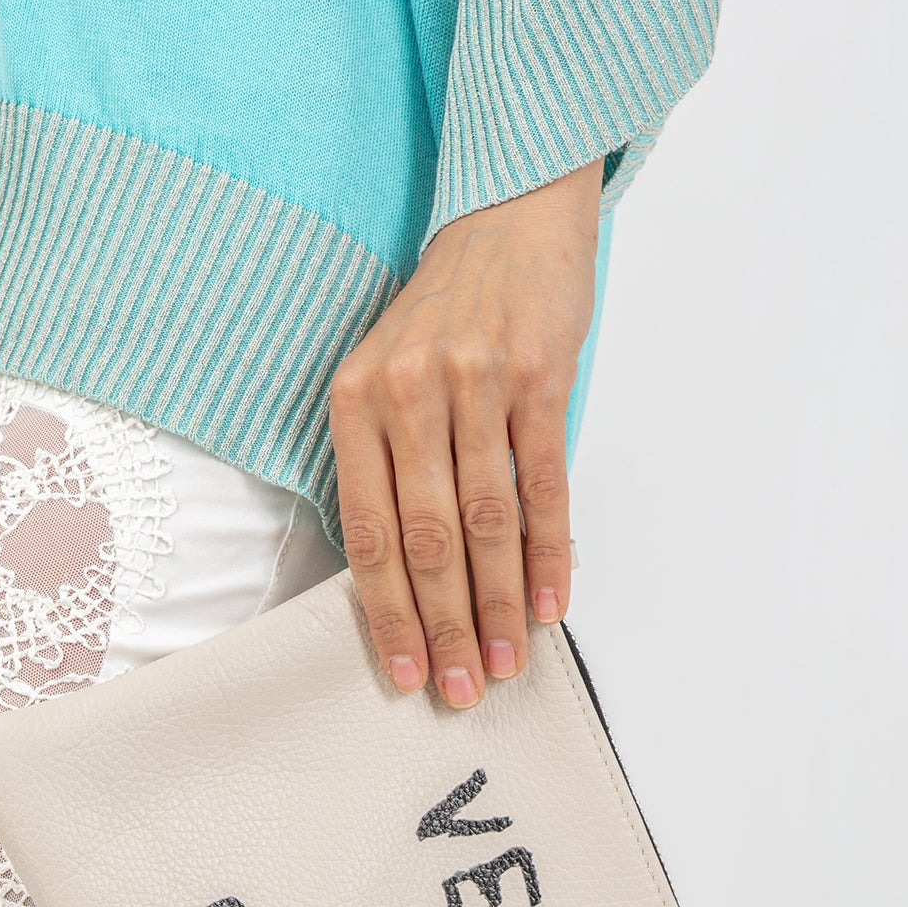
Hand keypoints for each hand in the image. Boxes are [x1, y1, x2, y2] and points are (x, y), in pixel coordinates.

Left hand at [329, 158, 602, 707]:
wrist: (506, 217)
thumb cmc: (443, 314)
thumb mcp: (386, 376)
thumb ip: (385, 465)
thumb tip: (403, 579)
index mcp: (354, 403)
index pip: (369, 532)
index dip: (388, 612)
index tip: (407, 672)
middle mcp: (408, 393)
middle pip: (428, 539)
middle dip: (446, 625)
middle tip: (463, 689)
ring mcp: (475, 382)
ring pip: (487, 521)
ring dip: (501, 603)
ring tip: (510, 662)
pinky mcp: (538, 375)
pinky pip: (544, 483)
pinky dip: (551, 551)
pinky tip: (553, 602)